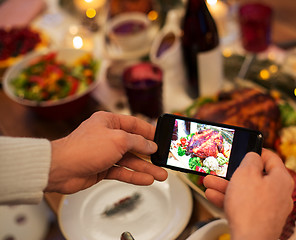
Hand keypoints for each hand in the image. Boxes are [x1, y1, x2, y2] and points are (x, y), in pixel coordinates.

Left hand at [45, 111, 167, 193]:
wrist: (61, 169)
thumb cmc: (84, 148)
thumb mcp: (118, 140)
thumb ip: (137, 142)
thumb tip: (150, 145)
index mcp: (109, 122)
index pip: (134, 124)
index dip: (149, 132)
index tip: (161, 138)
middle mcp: (108, 136)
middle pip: (134, 145)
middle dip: (150, 154)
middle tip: (163, 161)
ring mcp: (105, 153)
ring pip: (130, 160)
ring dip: (145, 168)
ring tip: (160, 175)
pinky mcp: (102, 168)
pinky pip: (122, 171)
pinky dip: (134, 176)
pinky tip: (146, 180)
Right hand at [203, 149, 293, 239]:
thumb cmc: (251, 208)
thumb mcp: (246, 173)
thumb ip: (250, 159)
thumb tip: (253, 156)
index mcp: (281, 179)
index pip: (271, 158)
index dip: (256, 151)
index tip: (246, 149)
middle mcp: (279, 194)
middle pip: (255, 177)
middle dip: (233, 173)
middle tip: (222, 169)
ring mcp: (270, 209)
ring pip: (247, 191)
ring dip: (226, 186)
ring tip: (209, 182)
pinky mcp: (260, 220)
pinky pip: (244, 205)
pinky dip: (230, 199)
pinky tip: (213, 195)